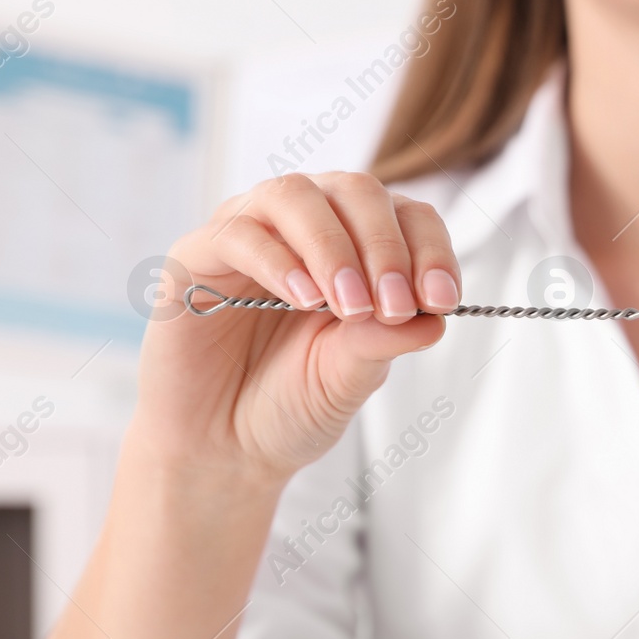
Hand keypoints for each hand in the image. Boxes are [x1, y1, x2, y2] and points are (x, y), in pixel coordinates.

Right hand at [135, 171, 459, 485]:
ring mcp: (250, 234)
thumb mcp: (352, 376)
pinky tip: (304, 298)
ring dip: (333, 247)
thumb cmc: (290, 405)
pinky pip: (237, 231)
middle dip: (385, 246)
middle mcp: (305, 228)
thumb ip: (386, 340)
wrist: (223, 447)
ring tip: (349, 305)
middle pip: (356, 190)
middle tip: (394, 304)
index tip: (441, 300)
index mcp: (357, 249)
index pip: (406, 217)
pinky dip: (279, 260)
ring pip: (295, 195)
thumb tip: (435, 317)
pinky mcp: (196, 255)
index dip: (431, 250)